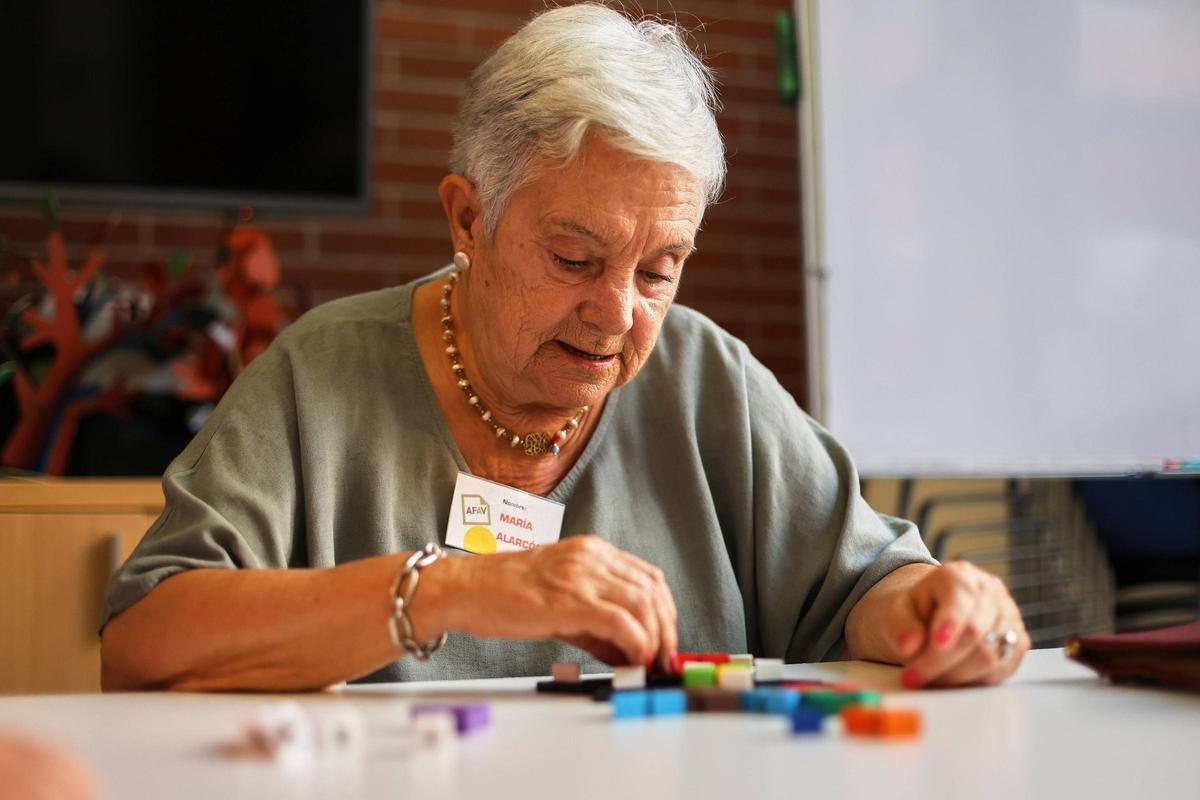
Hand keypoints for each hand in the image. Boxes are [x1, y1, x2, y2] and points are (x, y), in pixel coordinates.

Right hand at [455, 535, 677, 669]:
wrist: (466, 589)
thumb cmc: (504, 594)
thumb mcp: (559, 599)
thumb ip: (594, 621)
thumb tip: (625, 651)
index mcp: (591, 551)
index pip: (648, 577)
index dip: (665, 611)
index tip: (665, 638)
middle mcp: (592, 557)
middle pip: (653, 590)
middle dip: (666, 628)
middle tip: (664, 657)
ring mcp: (582, 575)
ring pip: (644, 604)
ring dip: (656, 638)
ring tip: (650, 662)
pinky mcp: (570, 600)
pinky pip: (621, 621)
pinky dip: (636, 643)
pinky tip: (633, 660)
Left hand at [886, 561, 1029, 687]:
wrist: (935, 617)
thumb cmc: (916, 612)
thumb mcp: (897, 611)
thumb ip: (900, 625)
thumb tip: (908, 646)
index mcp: (960, 575)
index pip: (961, 596)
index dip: (950, 621)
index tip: (937, 643)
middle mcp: (991, 593)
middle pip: (974, 632)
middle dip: (941, 660)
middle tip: (913, 677)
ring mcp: (1010, 617)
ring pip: (990, 655)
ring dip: (955, 675)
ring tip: (928, 679)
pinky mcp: (1018, 643)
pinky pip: (1002, 669)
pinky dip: (974, 680)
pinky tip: (951, 679)